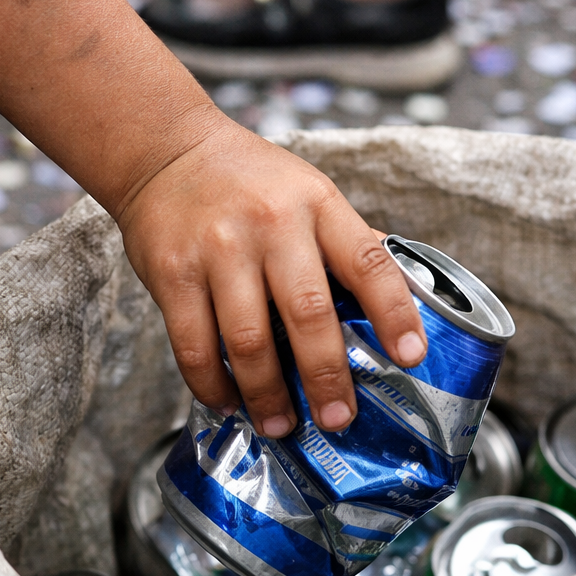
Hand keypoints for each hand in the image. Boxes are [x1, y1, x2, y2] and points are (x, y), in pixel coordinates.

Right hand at [117, 114, 426, 436]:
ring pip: (249, 341)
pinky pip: (194, 345)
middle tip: (338, 418)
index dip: (394, 313)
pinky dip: (213, 384)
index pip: (368, 262)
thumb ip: (345, 242)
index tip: (411, 357)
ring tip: (279, 425)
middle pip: (308, 314)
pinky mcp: (173, 273)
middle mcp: (271, 225)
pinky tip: (228, 400)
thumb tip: (399, 298)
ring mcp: (219, 249)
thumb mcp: (308, 192)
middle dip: (326, 376)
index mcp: (317, 205)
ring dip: (267, 395)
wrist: (165, 150)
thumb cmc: (247, 179)